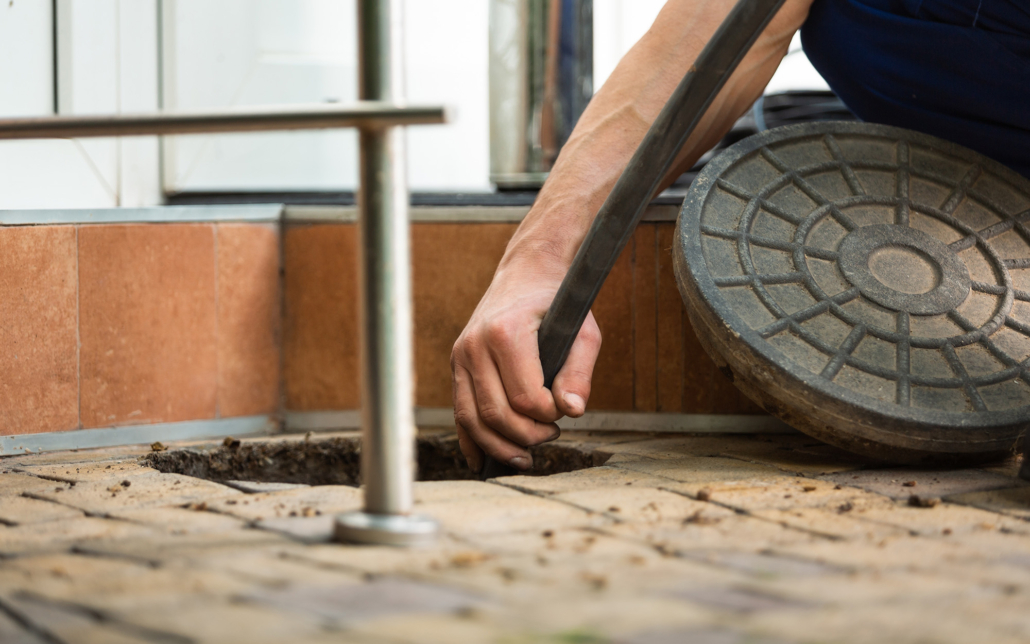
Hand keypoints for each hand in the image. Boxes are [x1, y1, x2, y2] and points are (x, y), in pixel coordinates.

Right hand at [451, 258, 600, 472]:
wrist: (526, 273)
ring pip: (472, 419)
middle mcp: (475, 345)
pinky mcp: (456, 365)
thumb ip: (579, 372)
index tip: (564, 412)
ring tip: (526, 457)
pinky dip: (471, 441)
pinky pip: (459, 412)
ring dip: (499, 446)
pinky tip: (484, 462)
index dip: (548, 416)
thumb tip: (572, 411)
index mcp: (505, 333)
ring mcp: (460, 355)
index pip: (525, 398)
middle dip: (526, 435)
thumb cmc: (558, 303)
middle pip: (496, 413)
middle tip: (552, 434)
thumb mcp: (584, 332)